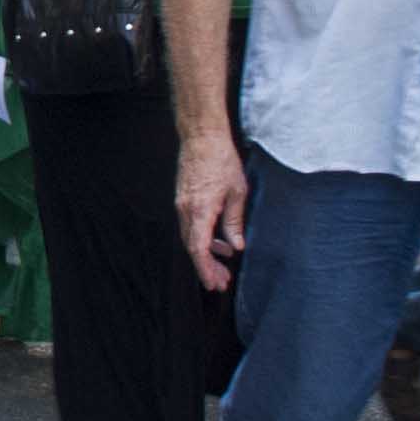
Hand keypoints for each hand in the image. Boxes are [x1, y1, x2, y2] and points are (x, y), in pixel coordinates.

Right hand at [174, 131, 248, 292]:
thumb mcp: (237, 192)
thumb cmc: (221, 160)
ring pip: (191, 238)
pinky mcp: (183, 199)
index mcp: (200, 210)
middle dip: (207, 268)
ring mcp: (182, 204)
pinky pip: (191, 225)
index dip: (205, 269)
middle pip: (193, 248)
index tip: (213, 284)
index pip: (199, 249)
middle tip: (221, 284)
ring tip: (223, 268)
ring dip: (206, 255)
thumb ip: (234, 221)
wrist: (201, 137)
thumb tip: (235, 245)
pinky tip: (219, 243)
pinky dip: (203, 238)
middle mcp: (186, 210)